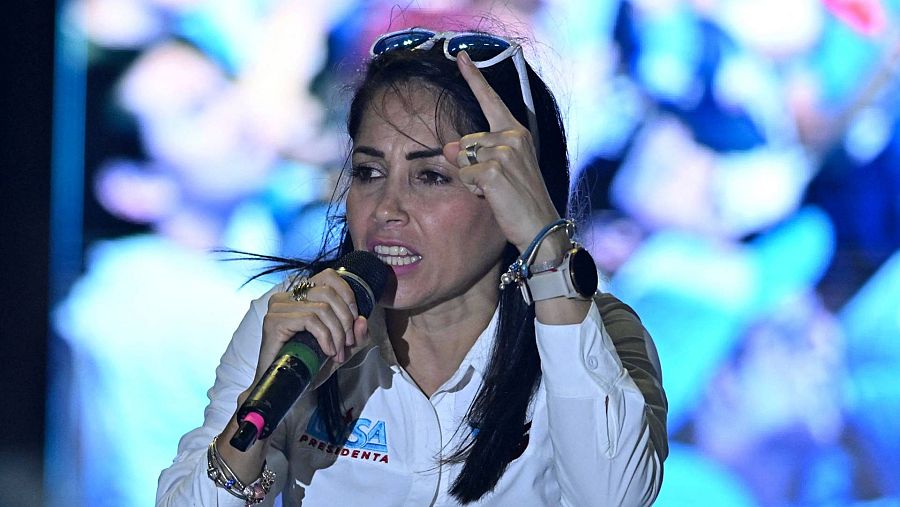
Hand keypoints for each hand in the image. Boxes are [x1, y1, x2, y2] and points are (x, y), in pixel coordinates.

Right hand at [257, 269, 369, 381]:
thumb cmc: (310, 365)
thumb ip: (355, 335)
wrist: (285, 387)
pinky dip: (325, 337)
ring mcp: (278, 307)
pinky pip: (310, 320)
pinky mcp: (274, 321)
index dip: (348, 296)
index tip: (353, 323)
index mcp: (300, 295)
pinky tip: (327, 351)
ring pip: (322, 308)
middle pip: (328, 293)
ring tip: (337, 353)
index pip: (329, 276)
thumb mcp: (341, 348)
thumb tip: (363, 320)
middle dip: (345, 320)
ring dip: (337, 333)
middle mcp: (286, 296)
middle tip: (347, 344)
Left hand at [442, 50, 561, 255]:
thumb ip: (476, 153)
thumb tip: (448, 148)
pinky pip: (465, 175)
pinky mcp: (492, 170)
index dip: (473, 77)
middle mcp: (512, 136)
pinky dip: (473, 190)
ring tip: (495, 191)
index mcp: (516, 132)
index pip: (491, 100)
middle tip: (495, 184)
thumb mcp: (501, 169)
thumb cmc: (521, 199)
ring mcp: (503, 152)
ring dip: (471, 179)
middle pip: (465, 141)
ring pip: (462, 159)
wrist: (540, 226)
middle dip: (469, 164)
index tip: (459, 56)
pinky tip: (492, 197)